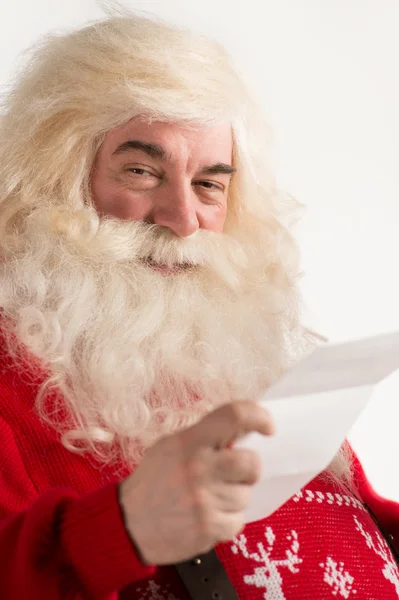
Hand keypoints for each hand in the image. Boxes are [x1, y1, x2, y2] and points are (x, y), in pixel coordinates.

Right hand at [119, 400, 273, 564]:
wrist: (129, 523)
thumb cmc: (154, 481)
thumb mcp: (172, 446)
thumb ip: (204, 437)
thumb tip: (242, 431)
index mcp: (190, 442)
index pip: (234, 416)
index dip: (258, 416)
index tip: (268, 426)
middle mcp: (198, 468)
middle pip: (252, 462)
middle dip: (249, 469)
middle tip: (235, 473)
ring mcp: (204, 500)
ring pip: (245, 495)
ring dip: (234, 497)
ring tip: (209, 498)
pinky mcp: (208, 528)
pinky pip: (238, 521)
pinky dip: (227, 520)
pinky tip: (206, 515)